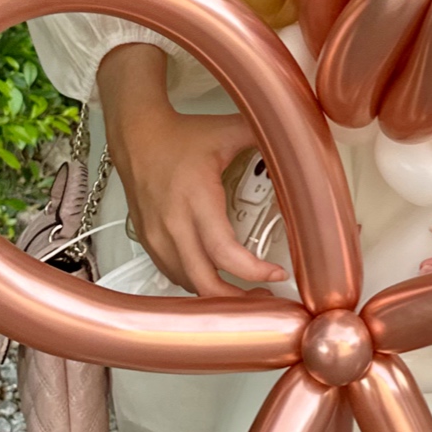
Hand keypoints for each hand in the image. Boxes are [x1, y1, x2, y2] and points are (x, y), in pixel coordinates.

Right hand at [96, 43, 285, 299]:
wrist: (136, 136)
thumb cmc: (178, 137)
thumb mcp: (227, 131)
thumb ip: (263, 137)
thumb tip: (295, 141)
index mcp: (197, 199)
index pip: (225, 252)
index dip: (253, 271)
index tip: (277, 273)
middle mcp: (174, 224)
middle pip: (205, 282)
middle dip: (237, 300)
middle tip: (265, 298)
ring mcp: (157, 237)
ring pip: (188, 283)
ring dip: (216, 296)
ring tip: (246, 293)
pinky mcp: (149, 241)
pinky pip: (174, 275)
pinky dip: (197, 284)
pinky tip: (217, 281)